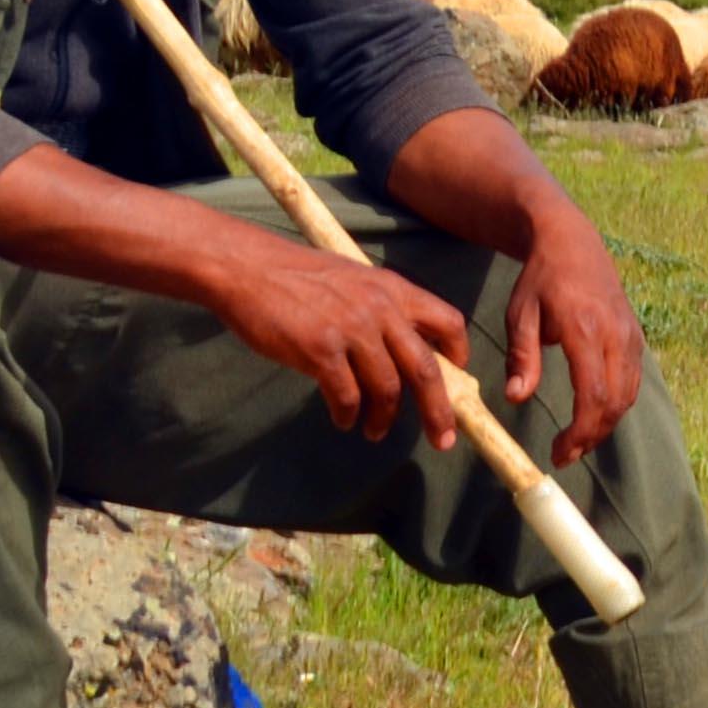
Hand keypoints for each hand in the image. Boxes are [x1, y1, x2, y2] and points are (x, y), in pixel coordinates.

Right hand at [210, 242, 484, 448]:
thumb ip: (384, 309)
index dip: (458, 354)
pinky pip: (347, 396)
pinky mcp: (320, 350)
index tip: (457, 377)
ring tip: (375, 431)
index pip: (448, 322)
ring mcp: (351, 330)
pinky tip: (344, 420)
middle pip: (425, 370)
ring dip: (384, 418)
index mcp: (394, 289)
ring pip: (387, 389)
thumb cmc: (299, 276)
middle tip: (442, 439)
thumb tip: (406, 351)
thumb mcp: (356, 280)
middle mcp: (380, 309)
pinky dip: (348, 415)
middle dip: (438, 411)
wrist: (249, 268)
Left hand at [502, 200, 650, 461]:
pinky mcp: (635, 336)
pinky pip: (632, 379)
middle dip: (592, 436)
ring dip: (605, 424)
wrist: (572, 242)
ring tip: (578, 440)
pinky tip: (594, 413)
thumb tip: (517, 398)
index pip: (594, 395)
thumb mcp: (520, 314)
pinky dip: (616, 404)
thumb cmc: (541, 279)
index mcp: (585, 331)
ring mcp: (630, 335)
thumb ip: (522, 358)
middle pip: (616, 402)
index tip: (559, 451)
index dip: (580, 431)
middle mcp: (615, 335)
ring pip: (629, 395)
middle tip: (565, 454)